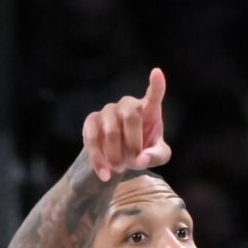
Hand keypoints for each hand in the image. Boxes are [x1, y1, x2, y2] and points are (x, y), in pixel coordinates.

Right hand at [84, 67, 172, 182]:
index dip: (156, 85)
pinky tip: (104, 173)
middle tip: (133, 162)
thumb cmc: (141, 151)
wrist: (117, 157)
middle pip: (131, 117)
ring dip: (115, 155)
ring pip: (111, 131)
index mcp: (148, 109)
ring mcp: (108, 110)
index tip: (156, 73)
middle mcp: (128, 104)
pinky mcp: (91, 121)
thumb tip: (141, 159)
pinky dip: (99, 160)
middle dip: (132, 144)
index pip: (154, 95)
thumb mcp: (156, 156)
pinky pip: (92, 139)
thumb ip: (156, 156)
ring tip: (119, 167)